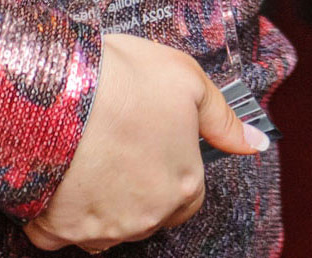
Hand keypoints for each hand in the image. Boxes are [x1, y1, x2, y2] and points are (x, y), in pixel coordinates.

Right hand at [23, 32, 267, 252]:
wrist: (58, 93)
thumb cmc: (125, 81)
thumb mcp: (189, 80)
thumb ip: (222, 118)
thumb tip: (255, 143)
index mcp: (183, 185)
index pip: (190, 194)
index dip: (174, 167)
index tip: (154, 143)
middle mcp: (147, 218)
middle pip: (151, 211)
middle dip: (139, 185)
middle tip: (118, 140)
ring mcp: (101, 230)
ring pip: (108, 223)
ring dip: (103, 199)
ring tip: (88, 151)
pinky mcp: (57, 231)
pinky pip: (61, 230)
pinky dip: (60, 210)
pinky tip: (59, 173)